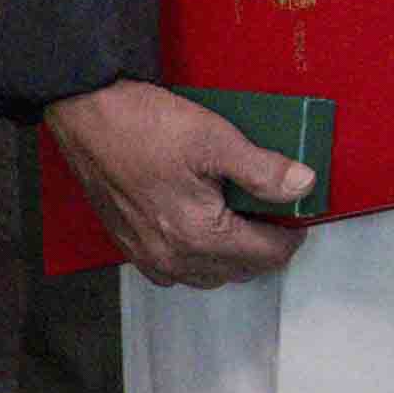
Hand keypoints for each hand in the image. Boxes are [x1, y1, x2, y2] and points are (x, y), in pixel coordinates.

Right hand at [42, 79, 315, 288]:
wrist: (88, 117)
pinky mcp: (129, 245)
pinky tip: (203, 229)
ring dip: (232, 258)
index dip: (291, 237)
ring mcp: (147, 256)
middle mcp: (172, 259)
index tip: (301, 217)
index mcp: (199, 237)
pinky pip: (175, 270)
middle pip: (238, 271)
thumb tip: (304, 186)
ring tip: (244, 221)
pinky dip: (198, 259)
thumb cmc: (148, 126)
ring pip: (207, 275)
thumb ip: (263, 171)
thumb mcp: (216, 140)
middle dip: (264, 249)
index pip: (264, 256)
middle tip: (276, 215)